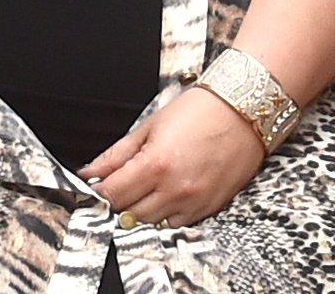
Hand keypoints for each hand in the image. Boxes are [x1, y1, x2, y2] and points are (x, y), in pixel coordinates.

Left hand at [83, 85, 267, 229]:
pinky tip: (163, 195)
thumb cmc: (201, 111)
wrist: (244, 112)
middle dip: (118, 201)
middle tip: (117, 185)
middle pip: (130, 214)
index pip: (113, 195)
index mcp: (156, 165)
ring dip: (140, 209)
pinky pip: (177, 223)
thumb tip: (91, 171)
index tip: (94, 188)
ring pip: (152, 222)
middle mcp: (175, 189)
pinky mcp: (210, 207)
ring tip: (142, 187)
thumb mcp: (149, 126)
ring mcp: (194, 202)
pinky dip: (164, 214)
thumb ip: (116, 155)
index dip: (98, 193)